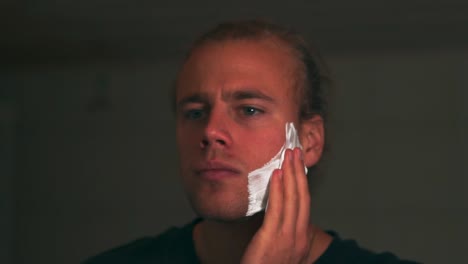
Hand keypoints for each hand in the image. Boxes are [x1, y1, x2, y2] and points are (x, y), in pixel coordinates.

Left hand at [241, 148, 312, 263]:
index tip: (299, 164)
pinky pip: (277, 209)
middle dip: (299, 172)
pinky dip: (278, 190)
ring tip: (288, 155)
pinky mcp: (272, 240)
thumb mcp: (278, 251)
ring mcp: (287, 238)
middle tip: (295, 151)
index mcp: (300, 239)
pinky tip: (277, 175)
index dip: (302, 182)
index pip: (304, 204)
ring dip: (290, 174)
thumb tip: (277, 212)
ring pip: (292, 200)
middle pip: (301, 197)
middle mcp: (298, 237)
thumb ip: (281, 232)